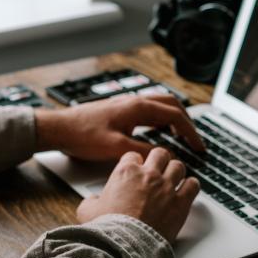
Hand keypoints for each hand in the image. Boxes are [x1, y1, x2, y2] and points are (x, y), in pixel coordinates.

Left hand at [34, 95, 204, 159]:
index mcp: (137, 107)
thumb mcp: (115, 149)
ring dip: (175, 118)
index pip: (175, 115)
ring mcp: (127, 104)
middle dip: (187, 122)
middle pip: (172, 105)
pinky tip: (159, 132)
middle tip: (195, 140)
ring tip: (181, 136)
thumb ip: (143, 152)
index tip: (199, 146)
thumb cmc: (82, 135)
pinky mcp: (120, 110)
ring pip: (160, 105)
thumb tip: (165, 156)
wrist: (58, 128)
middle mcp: (134, 101)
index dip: (190, 132)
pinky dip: (161, 119)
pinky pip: (149, 110)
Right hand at [76, 148, 199, 240]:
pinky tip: (187, 190)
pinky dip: (191, 186)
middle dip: (159, 160)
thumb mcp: (88, 210)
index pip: (134, 156)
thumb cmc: (107, 229)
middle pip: (160, 154)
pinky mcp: (180, 202)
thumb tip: (92, 201)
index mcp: (126, 172)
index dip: (135, 163)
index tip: (137, 170)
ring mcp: (166, 187)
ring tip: (174, 179)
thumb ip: (92, 200)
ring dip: (176, 172)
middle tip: (159, 169)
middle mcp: (148, 175)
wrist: (125, 245)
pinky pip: (193, 185)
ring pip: (178, 166)